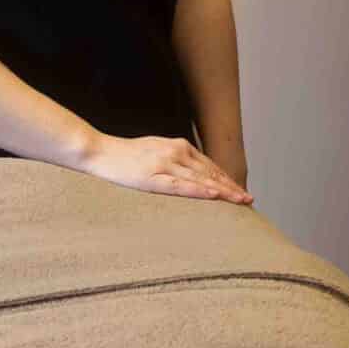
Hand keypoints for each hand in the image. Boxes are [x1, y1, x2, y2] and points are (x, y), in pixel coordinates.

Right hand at [79, 133, 253, 204]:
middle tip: (248, 200)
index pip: (209, 165)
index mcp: (179, 146)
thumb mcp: (156, 151)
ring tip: (240, 201)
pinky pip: (181, 186)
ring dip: (223, 191)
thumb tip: (193, 173)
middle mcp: (177, 152)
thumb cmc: (125, 155)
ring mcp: (166, 164)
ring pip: (201, 179)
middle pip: (210, 173)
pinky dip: (200, 191)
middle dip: (231, 187)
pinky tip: (214, 197)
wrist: (99, 152)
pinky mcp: (153, 177)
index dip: (227, 179)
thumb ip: (175, 160)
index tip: (240, 191)